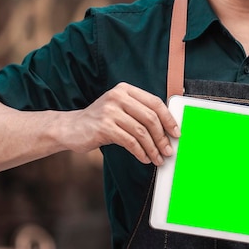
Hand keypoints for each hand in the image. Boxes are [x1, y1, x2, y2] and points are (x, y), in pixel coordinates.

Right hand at [64, 82, 180, 164]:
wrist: (71, 128)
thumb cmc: (101, 121)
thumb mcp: (120, 110)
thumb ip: (140, 113)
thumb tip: (167, 130)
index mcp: (125, 90)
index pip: (155, 102)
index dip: (169, 119)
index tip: (176, 133)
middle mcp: (118, 97)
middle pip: (150, 118)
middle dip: (162, 137)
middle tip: (168, 150)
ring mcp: (110, 111)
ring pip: (141, 132)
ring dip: (153, 148)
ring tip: (157, 158)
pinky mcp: (104, 127)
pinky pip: (130, 141)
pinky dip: (140, 152)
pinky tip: (144, 158)